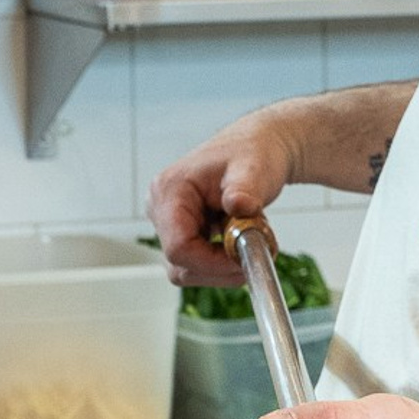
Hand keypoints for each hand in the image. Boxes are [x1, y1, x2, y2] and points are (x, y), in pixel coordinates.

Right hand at [145, 110, 296, 285]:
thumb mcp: (254, 168)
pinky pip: (198, 264)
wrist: (258, 149)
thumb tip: (239, 205)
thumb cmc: (252, 153)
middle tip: (257, 249)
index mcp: (169, 191)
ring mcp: (169, 223)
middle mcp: (161, 209)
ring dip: (224, 265)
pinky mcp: (183, 233)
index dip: (212, 262)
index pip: (178, 247)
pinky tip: (242, 238)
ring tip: (251, 235)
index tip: (244, 260)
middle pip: (180, 264)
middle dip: (220, 266)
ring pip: (189, 269)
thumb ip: (245, 189)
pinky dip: (224, 260)